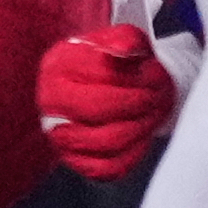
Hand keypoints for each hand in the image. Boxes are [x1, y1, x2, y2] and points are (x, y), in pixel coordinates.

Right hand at [37, 24, 176, 180]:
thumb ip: (127, 39)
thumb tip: (123, 50)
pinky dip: (133, 154)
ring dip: (140, 127)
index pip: (100, 75)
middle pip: (98, 109)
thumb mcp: (126, 40)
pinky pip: (108, 168)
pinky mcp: (75, 161)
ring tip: (152, 114)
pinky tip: (141, 136)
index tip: (154, 74)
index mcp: (57, 64)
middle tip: (156, 97)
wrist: (114, 88)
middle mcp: (50, 100)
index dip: (135, 78)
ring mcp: (59, 134)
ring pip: (106, 141)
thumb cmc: (120, 64)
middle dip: (138, 103)